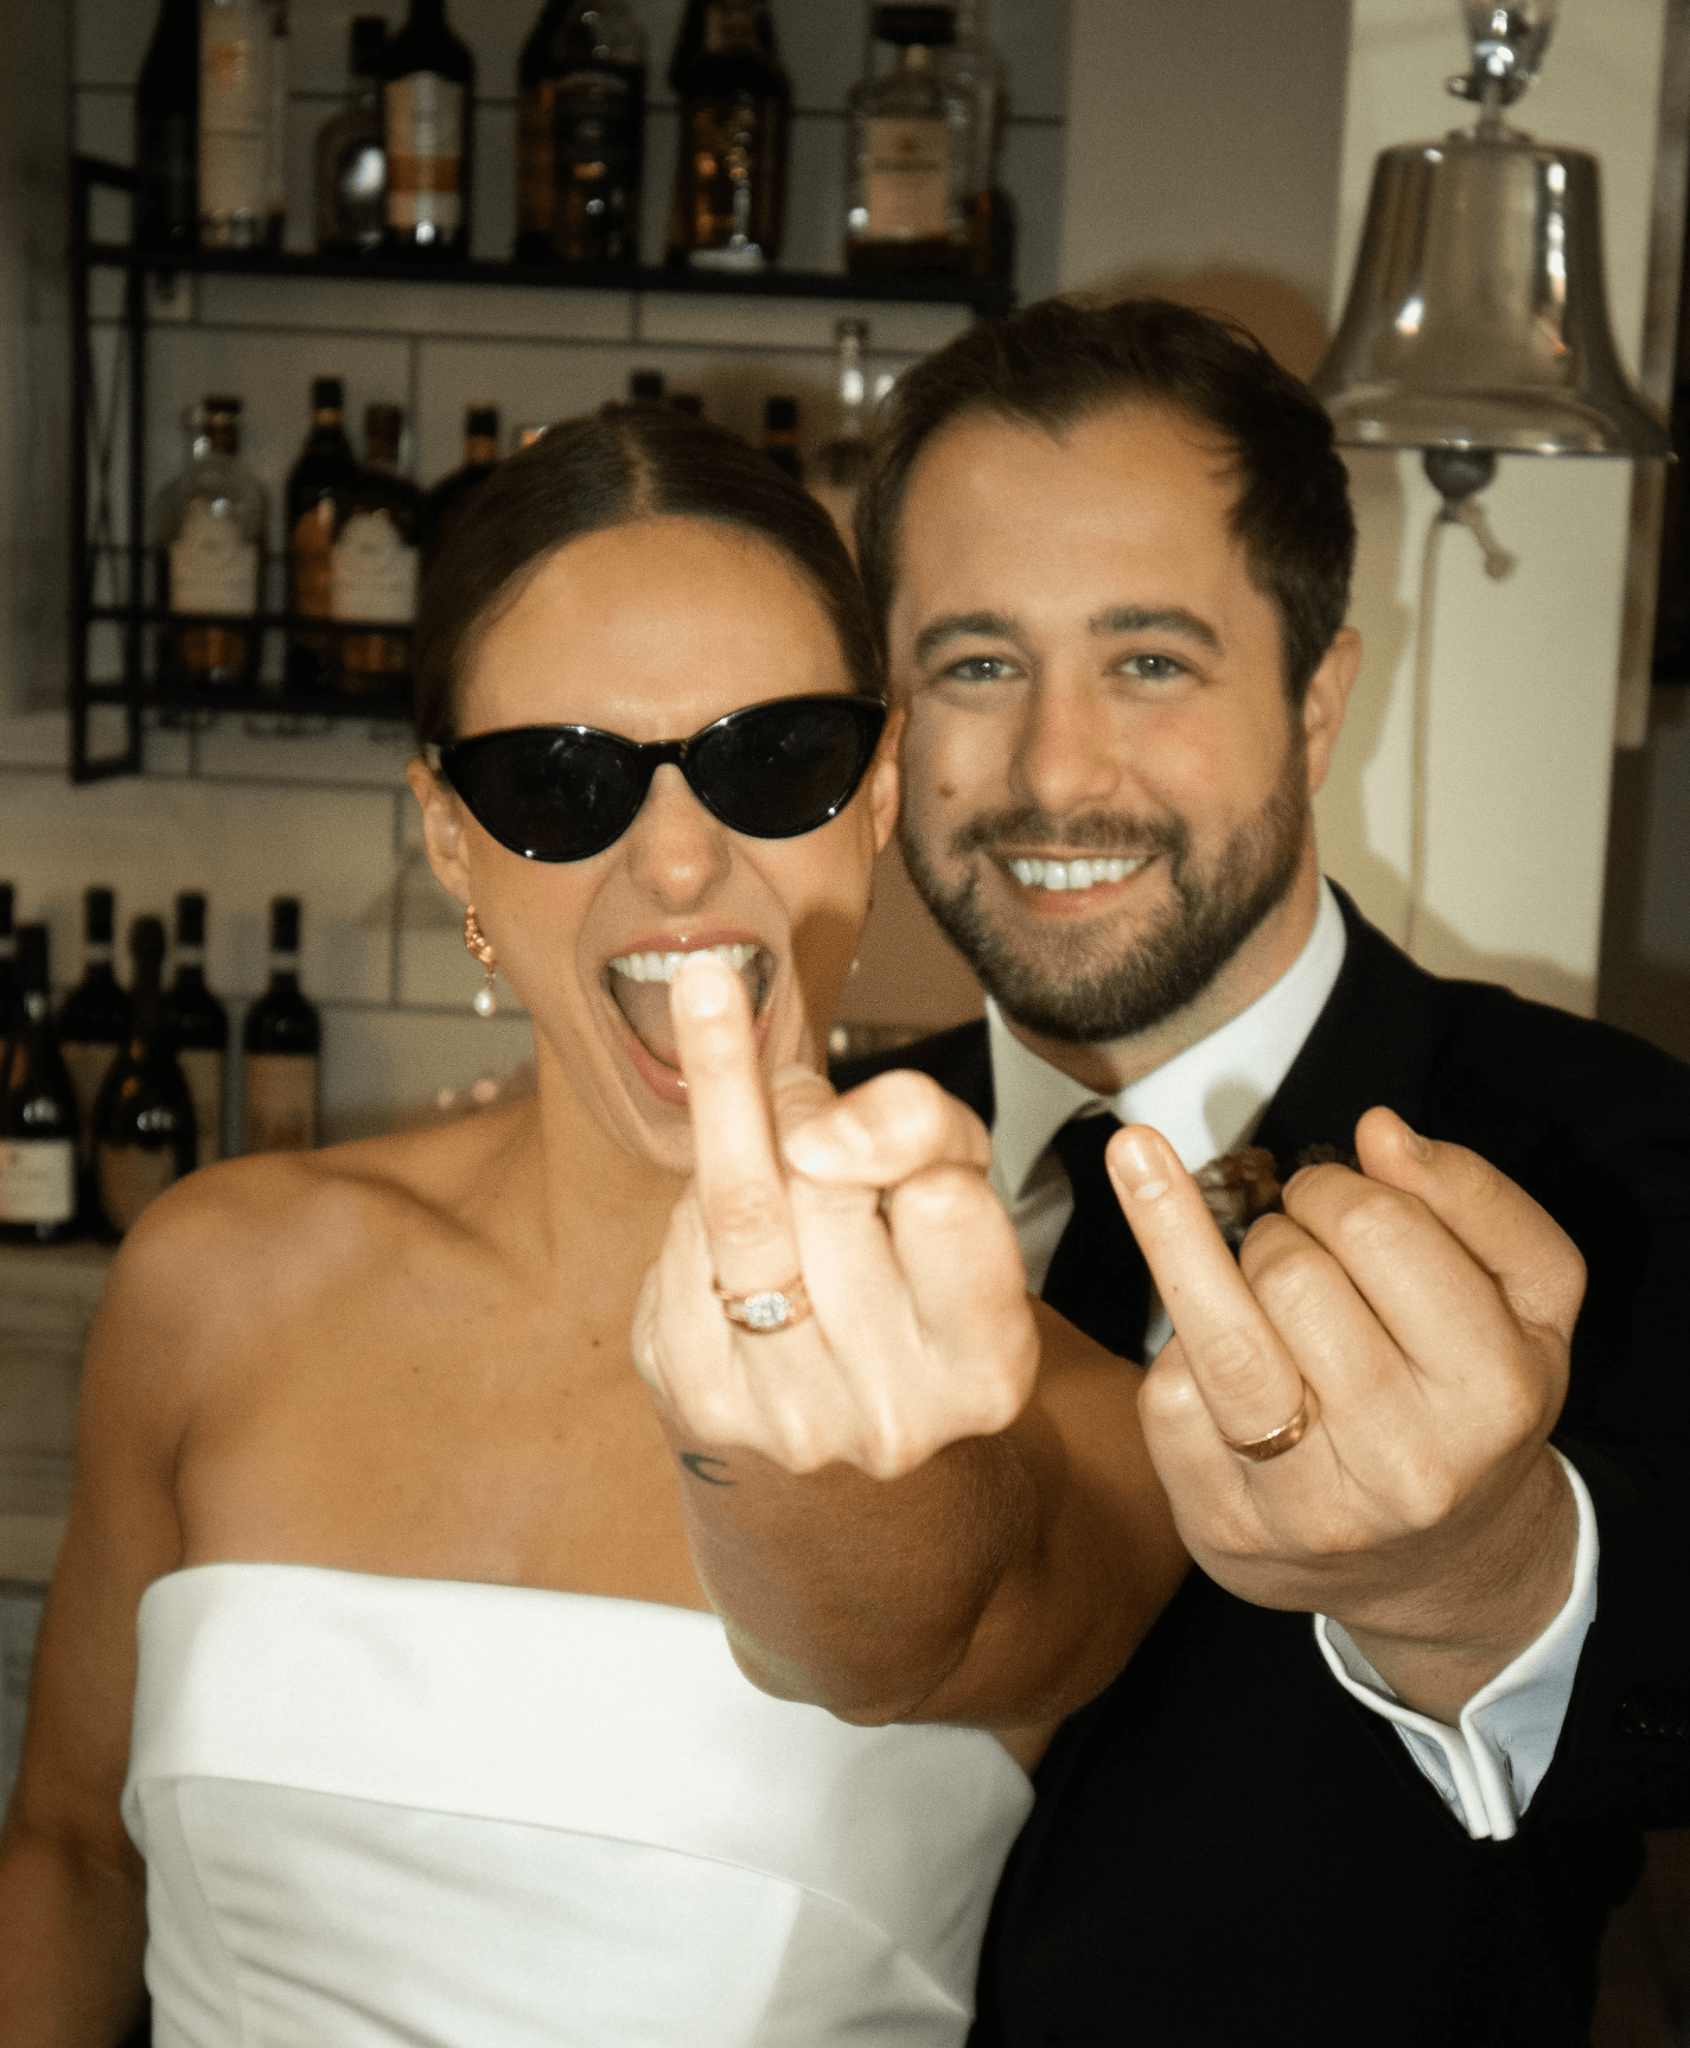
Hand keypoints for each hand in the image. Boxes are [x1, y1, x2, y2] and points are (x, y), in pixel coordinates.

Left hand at [633, 953, 1037, 1480]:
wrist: (854, 1401)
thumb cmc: (922, 1266)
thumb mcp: (964, 1186)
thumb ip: (924, 1129)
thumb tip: (815, 1133)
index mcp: (985, 1367)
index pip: (941, 1205)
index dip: (895, 1128)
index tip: (855, 1099)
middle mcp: (892, 1414)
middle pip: (823, 1192)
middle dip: (802, 1114)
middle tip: (801, 1098)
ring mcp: (791, 1419)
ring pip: (739, 1216)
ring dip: (734, 1136)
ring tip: (753, 1117)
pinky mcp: (704, 1402)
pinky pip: (680, 1253)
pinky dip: (696, 1206)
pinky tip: (728, 1226)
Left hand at [1108, 1107, 1583, 1704]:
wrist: (1442, 1567)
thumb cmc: (1474, 1399)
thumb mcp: (1529, 1299)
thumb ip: (1475, 1200)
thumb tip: (1379, 1133)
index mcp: (1492, 1392)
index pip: (1378, 1228)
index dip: (1329, 1184)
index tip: (1319, 1188)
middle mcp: (1406, 1463)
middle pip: (1290, 1275)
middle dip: (1275, 1228)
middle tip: (1289, 1241)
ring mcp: (1309, 1509)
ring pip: (1219, 1338)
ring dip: (1184, 1247)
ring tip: (1158, 1191)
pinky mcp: (1223, 1529)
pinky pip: (1165, 1396)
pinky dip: (1176, 1348)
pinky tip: (1206, 1347)